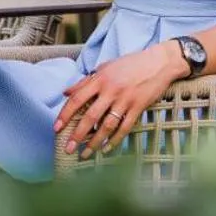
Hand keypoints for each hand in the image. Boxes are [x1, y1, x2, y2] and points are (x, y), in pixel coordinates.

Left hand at [55, 41, 185, 157]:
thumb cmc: (129, 64)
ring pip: (107, 125)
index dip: (65, 115)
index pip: (77, 99)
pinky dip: (115, 140)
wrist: (158, 62)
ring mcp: (125, 100)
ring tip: (85, 153)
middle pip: (90, 116)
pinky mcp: (138, 107)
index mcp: (99, 79)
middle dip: (77, 135)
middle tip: (68, 148)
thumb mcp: (104, 67)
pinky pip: (125, 127)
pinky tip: (106, 149)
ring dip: (95, 142)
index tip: (56, 128)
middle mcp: (110, 90)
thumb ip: (85, 82)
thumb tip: (66, 92)